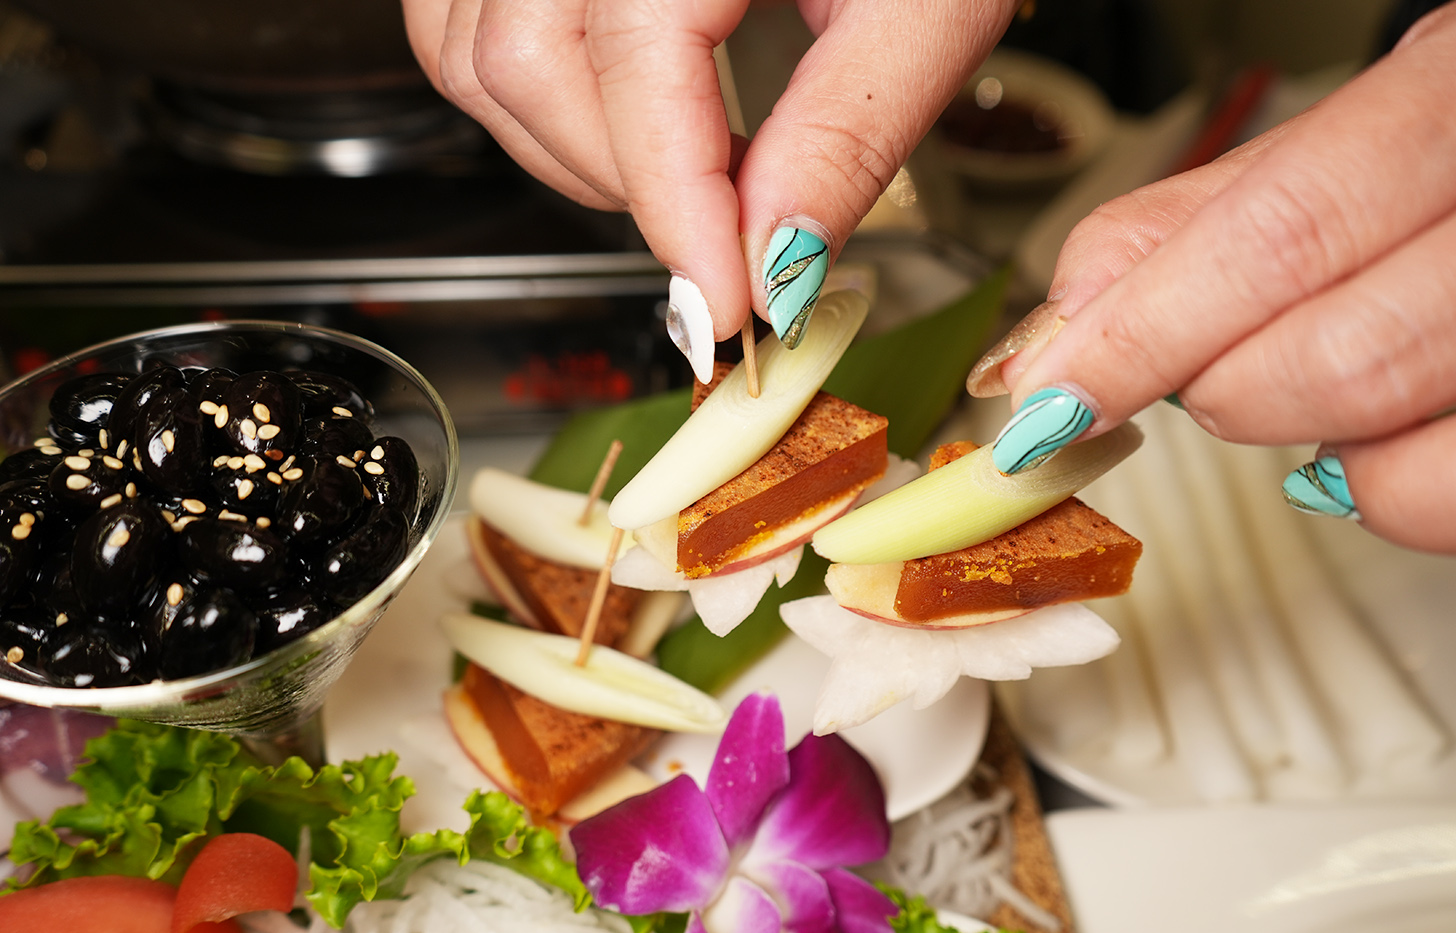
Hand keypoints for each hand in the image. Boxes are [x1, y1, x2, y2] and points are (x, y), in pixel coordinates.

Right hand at [402, 0, 1013, 371]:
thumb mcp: (926, 4)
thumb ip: (848, 130)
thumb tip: (777, 264)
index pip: (634, 68)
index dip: (677, 209)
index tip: (724, 308)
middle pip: (527, 67)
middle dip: (630, 184)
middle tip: (734, 227)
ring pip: (474, 56)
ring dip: (573, 152)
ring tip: (692, 165)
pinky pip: (457, 24)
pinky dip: (528, 99)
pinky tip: (626, 118)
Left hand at [975, 0, 1455, 554]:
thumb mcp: (1393, 116)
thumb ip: (1224, 206)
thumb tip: (1076, 304)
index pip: (1282, 226)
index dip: (1142, 332)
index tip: (1049, 392)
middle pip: (1342, 346)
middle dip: (1210, 391)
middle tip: (1179, 380)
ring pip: (1406, 431)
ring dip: (1294, 432)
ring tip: (1289, 386)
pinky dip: (1400, 490)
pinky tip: (1389, 440)